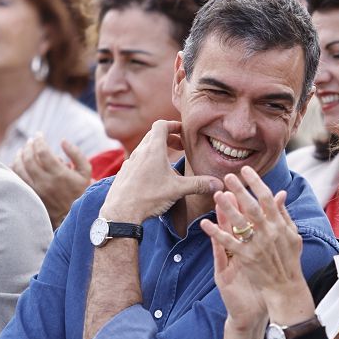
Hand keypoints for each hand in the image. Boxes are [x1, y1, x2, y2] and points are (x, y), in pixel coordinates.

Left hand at [12, 137, 92, 227]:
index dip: (39, 140)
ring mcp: (36, 190)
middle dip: (28, 146)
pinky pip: (17, 179)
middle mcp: (46, 183)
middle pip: (29, 159)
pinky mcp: (30, 196)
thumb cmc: (80, 190)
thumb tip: (63, 140)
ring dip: (19, 156)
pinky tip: (18, 163)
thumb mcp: (85, 171)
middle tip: (31, 141)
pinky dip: (15, 168)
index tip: (39, 134)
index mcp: (60, 175)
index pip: (43, 152)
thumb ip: (76, 154)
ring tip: (23, 150)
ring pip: (19, 169)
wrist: (73, 215)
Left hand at [101, 121, 221, 222]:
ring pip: (144, 149)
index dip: (173, 125)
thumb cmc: (148, 197)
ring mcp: (129, 162)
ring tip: (168, 163)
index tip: (183, 132)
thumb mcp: (177, 190)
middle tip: (180, 146)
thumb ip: (198, 184)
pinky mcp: (124, 173)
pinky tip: (153, 178)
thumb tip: (218, 183)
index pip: (161, 125)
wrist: (120, 213)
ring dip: (157, 151)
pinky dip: (147, 162)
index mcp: (153, 150)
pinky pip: (137, 161)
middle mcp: (140, 152)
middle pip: (153, 135)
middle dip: (168, 138)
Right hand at [201, 195, 267, 338]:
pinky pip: (219, 255)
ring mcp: (229, 262)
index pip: (248, 222)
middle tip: (229, 186)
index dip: (247, 204)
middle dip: (233, 206)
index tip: (247, 185)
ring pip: (225, 236)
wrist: (251, 313)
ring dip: (221, 219)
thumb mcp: (264, 258)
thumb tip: (279, 208)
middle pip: (235, 225)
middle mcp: (237, 252)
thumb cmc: (259, 284)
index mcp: (248, 248)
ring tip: (217, 202)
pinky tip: (208, 229)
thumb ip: (270, 234)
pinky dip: (215, 242)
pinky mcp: (223, 274)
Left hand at [203, 166, 312, 324]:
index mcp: (280, 225)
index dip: (256, 182)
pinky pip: (228, 243)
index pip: (267, 198)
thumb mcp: (292, 235)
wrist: (286, 287)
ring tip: (217, 194)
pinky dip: (216, 233)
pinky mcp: (246, 258)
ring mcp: (257, 245)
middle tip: (228, 176)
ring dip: (227, 208)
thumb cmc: (289, 260)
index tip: (246, 170)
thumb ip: (284, 214)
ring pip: (239, 223)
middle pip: (252, 206)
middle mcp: (269, 232)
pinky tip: (205, 223)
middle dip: (240, 190)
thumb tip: (281, 194)